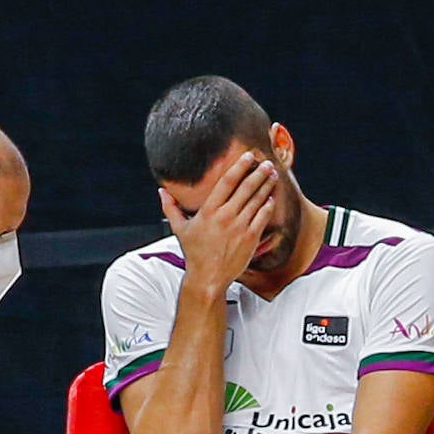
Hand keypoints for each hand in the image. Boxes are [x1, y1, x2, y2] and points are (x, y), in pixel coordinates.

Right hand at [159, 152, 277, 295]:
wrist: (208, 277)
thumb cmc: (194, 253)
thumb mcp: (179, 229)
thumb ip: (170, 208)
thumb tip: (161, 191)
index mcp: (208, 211)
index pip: (227, 182)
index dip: (240, 166)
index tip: (249, 156)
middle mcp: (225, 216)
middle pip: (246, 187)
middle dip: (259, 172)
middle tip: (267, 163)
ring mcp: (239, 227)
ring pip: (257, 200)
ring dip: (267, 185)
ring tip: (273, 175)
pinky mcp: (250, 238)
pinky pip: (263, 217)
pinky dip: (268, 205)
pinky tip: (271, 198)